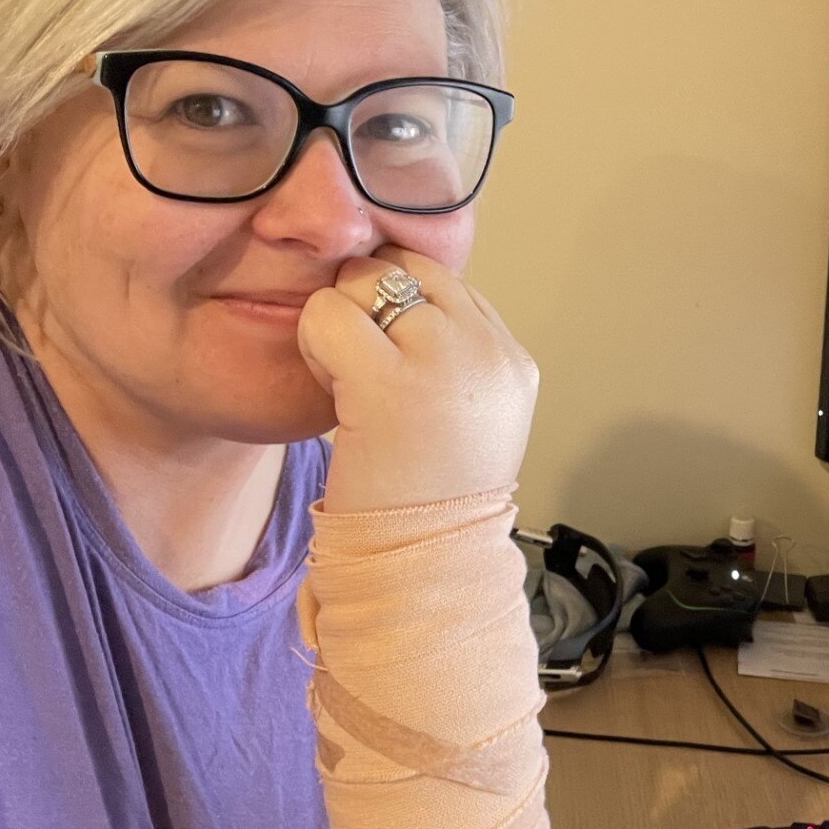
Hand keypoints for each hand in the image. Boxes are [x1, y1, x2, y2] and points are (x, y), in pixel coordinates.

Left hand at [297, 245, 537, 514]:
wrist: (423, 561)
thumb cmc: (432, 499)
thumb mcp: (474, 419)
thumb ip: (457, 356)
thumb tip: (403, 295)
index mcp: (514, 362)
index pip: (450, 286)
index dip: (406, 312)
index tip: (394, 365)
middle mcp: (488, 351)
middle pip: (409, 268)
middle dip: (374, 304)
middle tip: (365, 367)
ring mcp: (444, 359)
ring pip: (366, 280)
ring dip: (341, 322)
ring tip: (349, 381)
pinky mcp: (389, 378)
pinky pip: (329, 313)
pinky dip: (315, 341)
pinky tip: (332, 387)